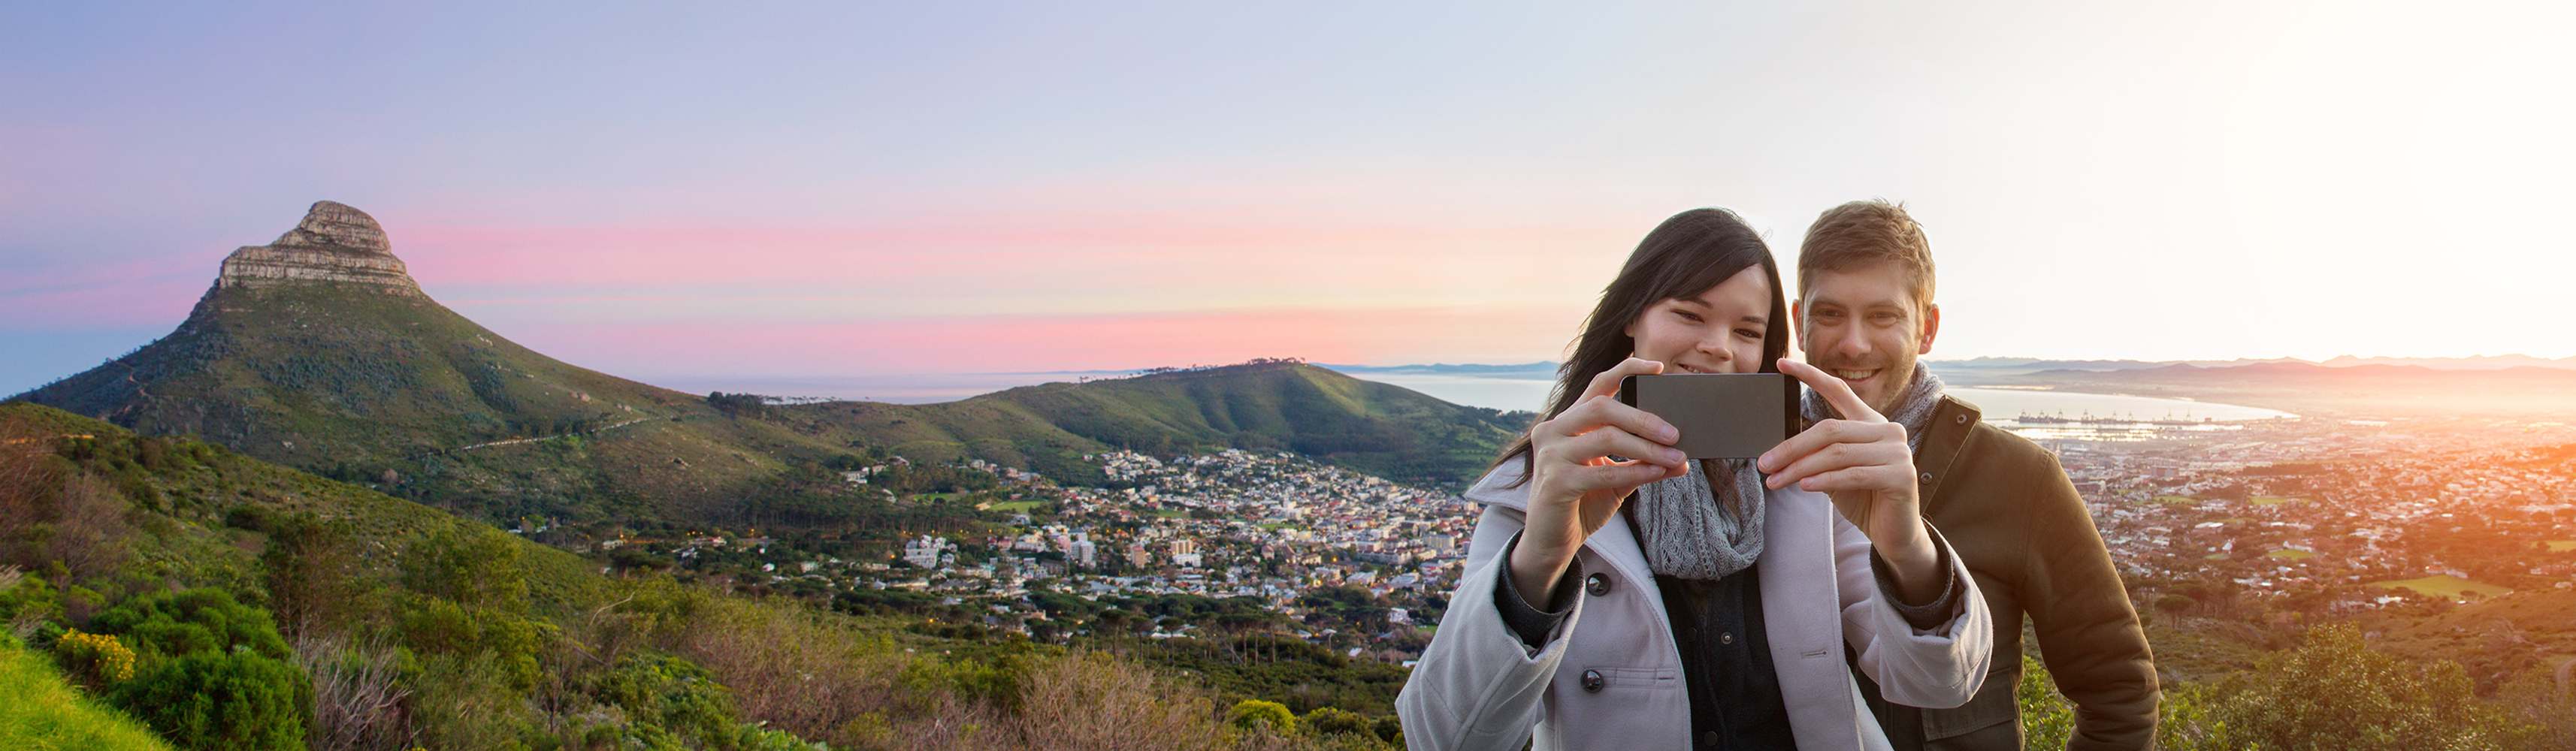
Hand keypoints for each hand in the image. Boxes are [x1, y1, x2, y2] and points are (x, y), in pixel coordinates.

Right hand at [1511, 357, 1689, 601]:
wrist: (1551, 543)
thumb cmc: (1582, 504)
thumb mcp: (1617, 480)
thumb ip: (1642, 464)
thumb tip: (1681, 457)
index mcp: (1567, 422)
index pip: (1597, 385)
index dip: (1626, 370)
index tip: (1658, 368)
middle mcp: (1553, 431)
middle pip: (1603, 408)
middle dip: (1644, 418)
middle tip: (1676, 433)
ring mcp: (1550, 455)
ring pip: (1605, 437)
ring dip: (1646, 447)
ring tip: (1674, 457)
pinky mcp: (1554, 482)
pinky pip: (1603, 471)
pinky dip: (1634, 471)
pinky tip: (1656, 473)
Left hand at [1758, 358, 1941, 600]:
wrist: (1894, 533)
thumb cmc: (1862, 498)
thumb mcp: (1833, 471)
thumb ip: (1815, 454)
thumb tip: (1775, 450)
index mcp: (1870, 422)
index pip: (1839, 390)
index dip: (1810, 375)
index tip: (1781, 363)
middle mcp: (1888, 430)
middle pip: (1830, 430)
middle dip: (1791, 447)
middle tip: (1763, 464)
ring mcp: (1898, 452)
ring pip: (1837, 454)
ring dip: (1800, 469)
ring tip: (1775, 481)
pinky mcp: (1901, 475)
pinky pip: (1853, 474)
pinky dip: (1824, 480)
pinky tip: (1804, 486)